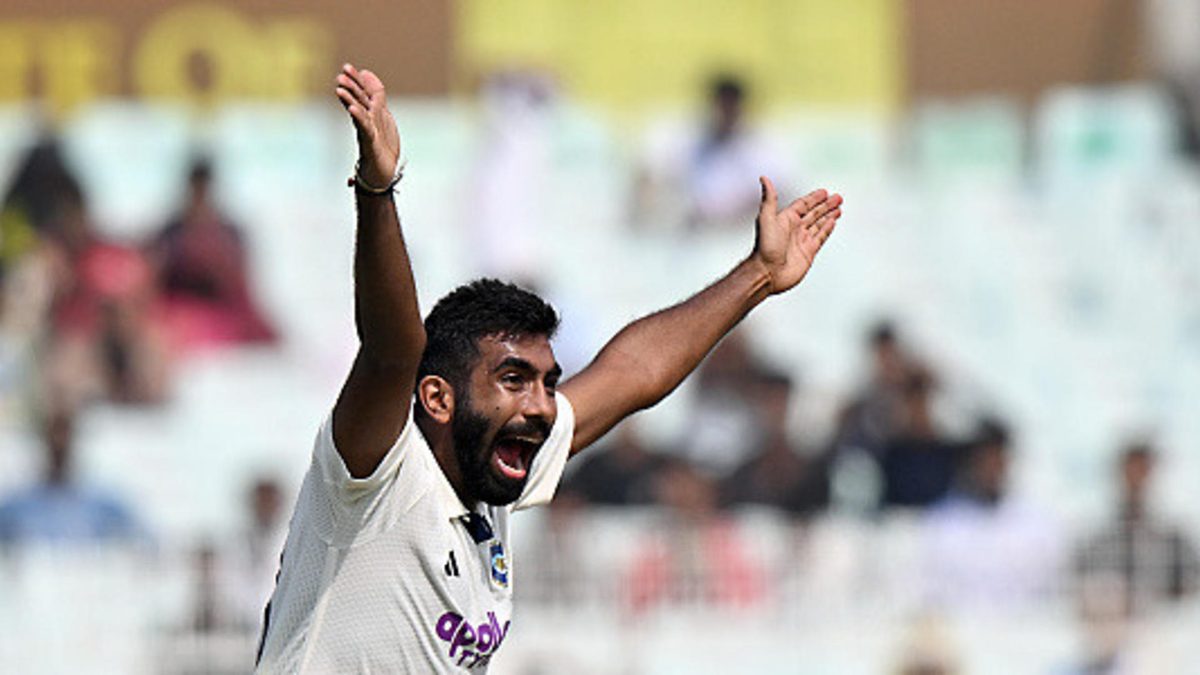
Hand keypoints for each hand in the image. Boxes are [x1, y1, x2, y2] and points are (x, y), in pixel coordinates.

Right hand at [335, 63, 400, 187]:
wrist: (382, 173)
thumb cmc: (381, 145)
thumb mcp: (382, 114)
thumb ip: (376, 94)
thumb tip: (367, 72)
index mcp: (370, 114)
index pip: (362, 93)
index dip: (356, 81)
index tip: (347, 68)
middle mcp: (367, 121)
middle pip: (358, 101)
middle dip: (350, 88)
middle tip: (340, 76)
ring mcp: (368, 132)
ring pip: (358, 113)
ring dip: (349, 101)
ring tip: (339, 90)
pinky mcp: (370, 143)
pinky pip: (364, 128)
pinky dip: (359, 117)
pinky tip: (353, 109)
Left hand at [750, 177, 842, 294]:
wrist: (767, 273)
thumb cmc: (765, 246)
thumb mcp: (766, 218)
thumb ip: (769, 198)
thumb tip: (763, 177)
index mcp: (785, 219)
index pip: (803, 204)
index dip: (814, 198)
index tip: (824, 192)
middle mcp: (794, 228)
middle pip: (814, 213)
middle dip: (826, 205)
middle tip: (838, 197)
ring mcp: (802, 240)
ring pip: (819, 224)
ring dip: (829, 215)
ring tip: (839, 208)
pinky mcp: (809, 252)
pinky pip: (821, 237)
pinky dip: (828, 229)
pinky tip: (834, 221)